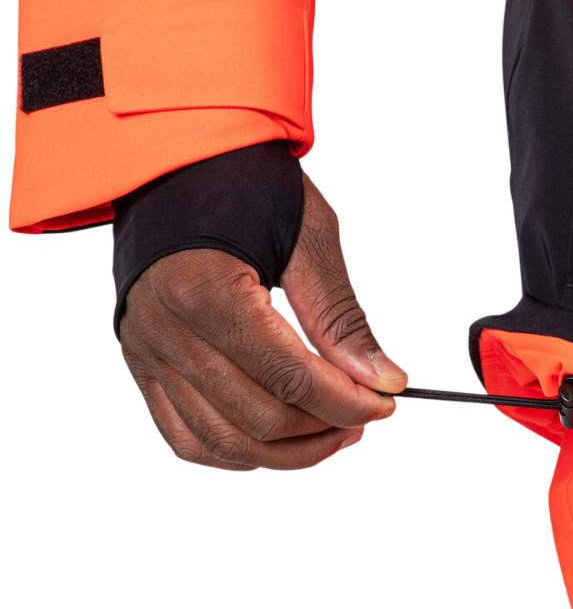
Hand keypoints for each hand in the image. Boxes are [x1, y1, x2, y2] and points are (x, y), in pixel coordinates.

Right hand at [119, 174, 407, 469]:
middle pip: (257, 416)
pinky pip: (187, 436)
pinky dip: (239, 450)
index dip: (345, 400)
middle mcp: (166, 332)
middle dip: (325, 425)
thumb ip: (340, 314)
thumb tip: (381, 377)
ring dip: (288, 451)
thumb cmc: (246, 184)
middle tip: (369, 411)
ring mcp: (148, 354)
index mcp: (207, 291)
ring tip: (335, 431)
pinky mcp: (144, 365)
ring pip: (222, 441)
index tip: (387, 401)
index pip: (287, 375)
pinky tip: (282, 437)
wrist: (180, 163)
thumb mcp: (308, 237)